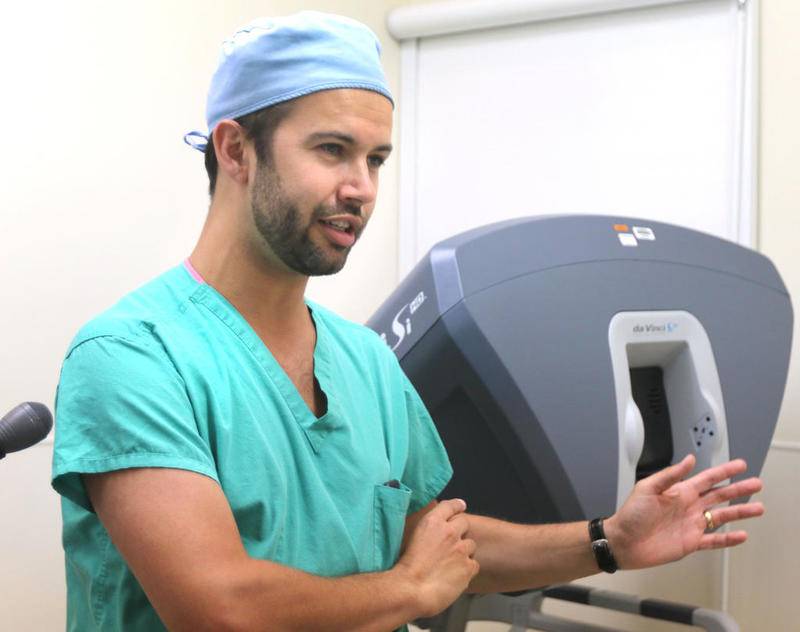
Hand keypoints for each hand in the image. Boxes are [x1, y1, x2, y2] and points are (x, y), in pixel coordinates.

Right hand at [394, 498, 478, 616]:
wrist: (411, 589)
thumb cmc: (405, 567)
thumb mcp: (409, 539)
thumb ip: (425, 531)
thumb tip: (432, 533)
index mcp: (432, 522)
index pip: (450, 506)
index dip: (456, 505)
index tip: (460, 506)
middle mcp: (449, 532)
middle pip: (464, 523)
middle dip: (460, 530)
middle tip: (452, 542)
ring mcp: (461, 549)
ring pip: (471, 544)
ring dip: (464, 551)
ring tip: (453, 562)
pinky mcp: (468, 567)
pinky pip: (474, 564)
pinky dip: (467, 569)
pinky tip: (457, 575)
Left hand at [605, 455, 763, 569]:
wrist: (623, 541)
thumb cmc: (631, 514)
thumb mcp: (647, 488)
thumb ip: (670, 475)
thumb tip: (689, 460)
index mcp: (679, 491)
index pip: (707, 478)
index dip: (724, 472)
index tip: (740, 465)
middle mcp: (688, 506)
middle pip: (720, 496)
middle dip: (739, 489)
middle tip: (756, 483)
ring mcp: (691, 524)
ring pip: (722, 516)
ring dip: (740, 512)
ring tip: (758, 508)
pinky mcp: (690, 543)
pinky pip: (714, 540)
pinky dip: (728, 539)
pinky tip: (741, 535)